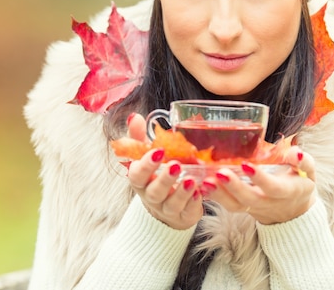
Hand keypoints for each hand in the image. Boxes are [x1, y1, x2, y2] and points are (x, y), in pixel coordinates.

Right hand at [126, 113, 202, 229]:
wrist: (166, 205)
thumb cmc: (155, 175)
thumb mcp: (147, 155)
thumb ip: (139, 137)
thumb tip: (134, 116)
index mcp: (140, 180)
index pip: (137, 174)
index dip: (146, 164)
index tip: (159, 151)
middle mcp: (151, 196)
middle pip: (154, 191)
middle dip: (164, 179)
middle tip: (176, 165)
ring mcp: (166, 209)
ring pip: (171, 204)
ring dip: (181, 192)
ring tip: (190, 180)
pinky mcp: (183, 216)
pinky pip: (187, 212)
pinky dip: (193, 203)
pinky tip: (200, 192)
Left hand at [201, 147, 315, 224]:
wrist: (293, 211)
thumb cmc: (299, 183)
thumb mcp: (308, 172)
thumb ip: (304, 161)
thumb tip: (295, 152)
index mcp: (286, 191)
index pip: (272, 187)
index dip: (260, 178)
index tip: (246, 165)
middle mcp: (268, 202)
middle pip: (249, 199)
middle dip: (234, 187)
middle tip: (219, 173)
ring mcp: (253, 208)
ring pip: (234, 205)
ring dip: (219, 194)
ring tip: (205, 181)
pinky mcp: (242, 208)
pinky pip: (226, 205)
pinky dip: (213, 197)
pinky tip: (201, 186)